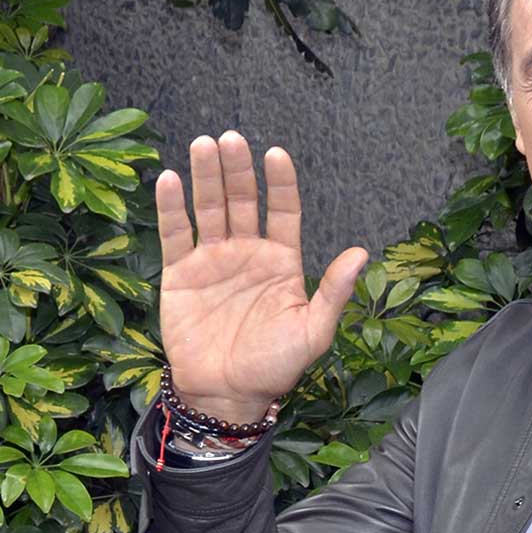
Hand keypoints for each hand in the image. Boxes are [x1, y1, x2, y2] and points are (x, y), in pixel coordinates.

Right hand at [155, 131, 367, 423]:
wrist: (228, 394)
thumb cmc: (275, 365)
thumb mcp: (314, 330)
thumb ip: (333, 291)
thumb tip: (362, 253)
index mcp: (282, 260)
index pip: (282, 210)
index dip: (280, 182)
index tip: (276, 154)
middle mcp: (248, 252)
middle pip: (243, 200)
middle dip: (238, 169)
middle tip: (231, 138)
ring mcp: (213, 260)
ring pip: (210, 209)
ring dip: (206, 177)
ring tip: (204, 145)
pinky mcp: (180, 274)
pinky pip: (175, 234)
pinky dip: (171, 207)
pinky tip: (170, 180)